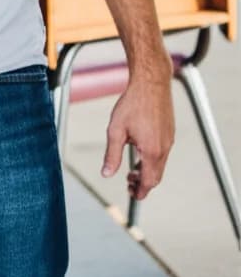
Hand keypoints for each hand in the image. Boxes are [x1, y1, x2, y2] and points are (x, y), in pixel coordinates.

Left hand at [101, 66, 173, 199]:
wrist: (151, 82)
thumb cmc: (132, 103)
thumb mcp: (116, 130)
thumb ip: (112, 155)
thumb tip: (107, 174)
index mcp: (151, 151)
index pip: (148, 181)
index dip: (140, 191)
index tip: (131, 194)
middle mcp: (164, 148)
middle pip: (156, 176)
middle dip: (142, 183)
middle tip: (127, 182)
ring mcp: (169, 140)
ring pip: (160, 165)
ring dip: (147, 171)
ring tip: (131, 169)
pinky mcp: (170, 132)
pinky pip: (163, 153)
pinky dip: (152, 160)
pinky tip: (139, 151)